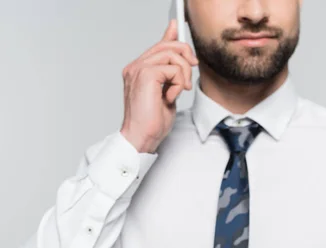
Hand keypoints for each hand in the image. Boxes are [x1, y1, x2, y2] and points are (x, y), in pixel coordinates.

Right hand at [120, 19, 198, 153]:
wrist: (141, 138)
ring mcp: (138, 70)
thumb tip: (181, 60)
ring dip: (183, 74)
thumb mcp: (168, 93)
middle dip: (185, 56)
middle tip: (190, 74)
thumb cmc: (152, 122)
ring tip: (179, 91)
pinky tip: (171, 96)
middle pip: (166, 45)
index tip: (179, 33)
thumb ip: (172, 74)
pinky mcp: (145, 75)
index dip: (172, 37)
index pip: (158, 46)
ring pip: (172, 54)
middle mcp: (135, 67)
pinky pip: (173, 69)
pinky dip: (178, 83)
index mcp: (138, 70)